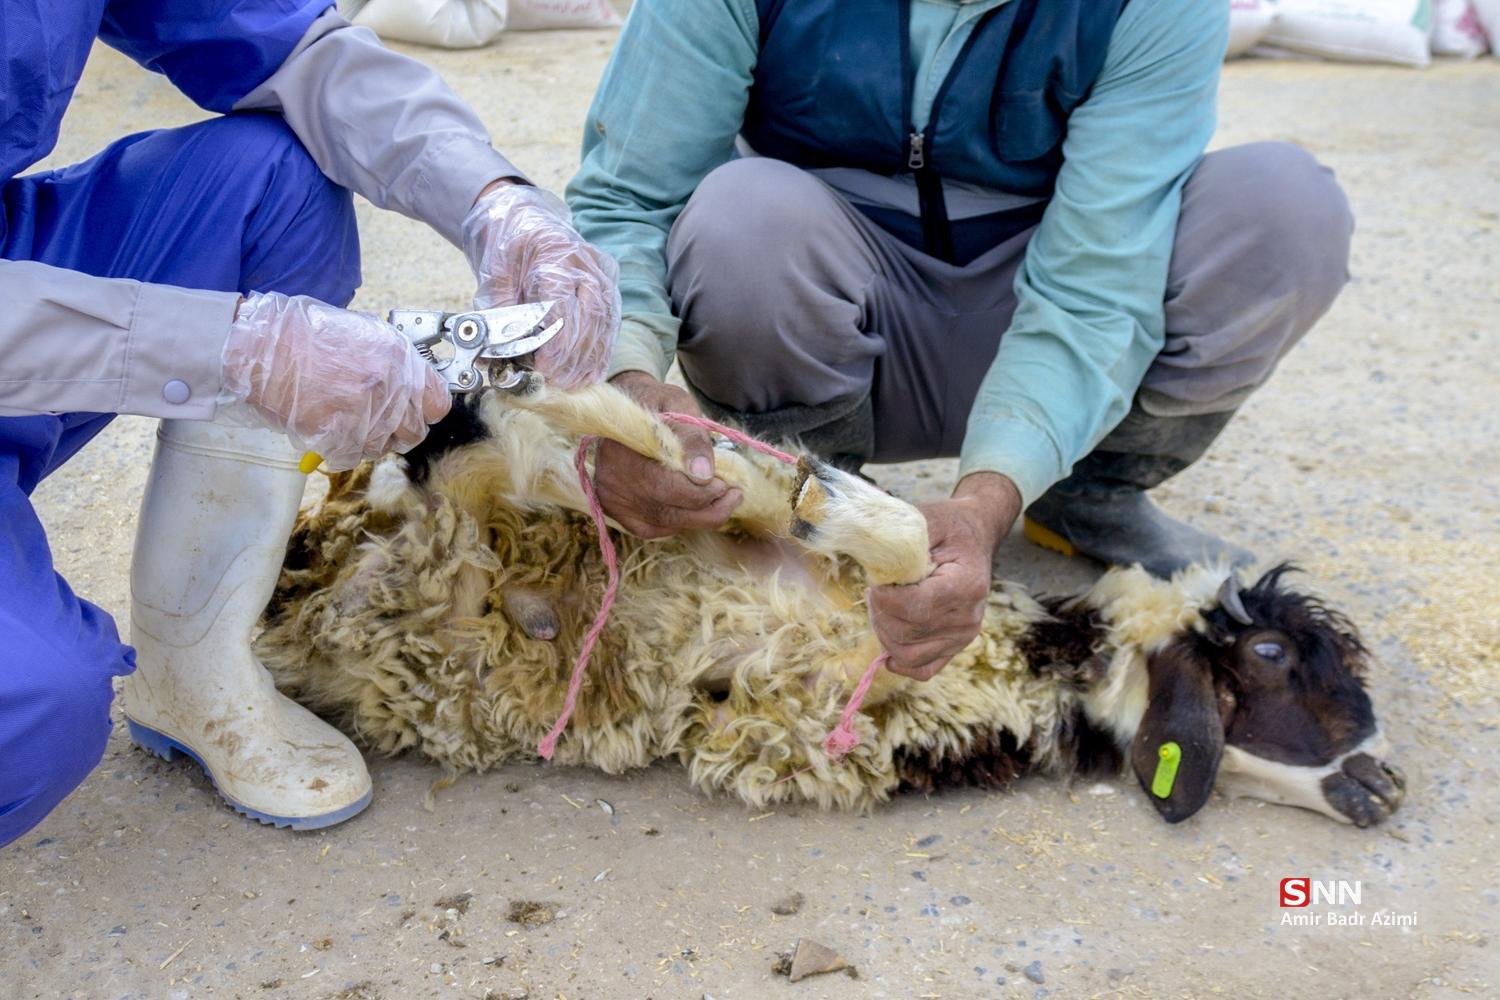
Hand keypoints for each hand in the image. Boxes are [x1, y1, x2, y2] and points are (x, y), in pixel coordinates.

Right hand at [219, 291, 450, 470]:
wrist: (262, 347)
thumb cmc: (308, 334)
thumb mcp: (366, 334)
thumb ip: (395, 363)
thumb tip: (413, 386)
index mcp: (400, 360)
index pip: (438, 403)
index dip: (425, 409)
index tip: (414, 411)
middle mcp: (388, 389)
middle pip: (413, 433)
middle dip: (396, 430)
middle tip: (375, 420)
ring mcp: (364, 415)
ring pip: (381, 448)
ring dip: (365, 440)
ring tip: (344, 418)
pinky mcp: (337, 436)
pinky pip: (350, 457)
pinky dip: (339, 449)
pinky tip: (326, 428)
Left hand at [463, 179, 620, 388]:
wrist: (526, 220)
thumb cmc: (510, 243)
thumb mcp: (495, 269)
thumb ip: (497, 306)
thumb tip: (494, 349)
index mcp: (556, 253)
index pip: (563, 302)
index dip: (557, 339)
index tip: (544, 365)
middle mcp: (587, 263)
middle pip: (589, 316)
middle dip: (573, 355)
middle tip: (556, 380)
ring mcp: (603, 275)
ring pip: (605, 323)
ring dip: (589, 358)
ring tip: (573, 384)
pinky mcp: (609, 288)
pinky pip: (611, 324)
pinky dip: (601, 351)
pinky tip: (591, 373)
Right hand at [592, 371, 742, 538]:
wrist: (623, 409)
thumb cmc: (655, 403)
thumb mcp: (677, 404)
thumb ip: (692, 435)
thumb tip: (704, 473)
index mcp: (622, 452)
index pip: (666, 486)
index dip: (702, 491)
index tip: (726, 482)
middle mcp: (612, 483)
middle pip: (668, 511)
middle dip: (709, 505)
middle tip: (733, 493)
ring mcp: (614, 501)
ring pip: (666, 524)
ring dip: (700, 515)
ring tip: (722, 497)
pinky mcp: (618, 513)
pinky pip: (657, 528)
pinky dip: (680, 520)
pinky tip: (691, 504)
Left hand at [868, 472, 1020, 679]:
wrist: (973, 536)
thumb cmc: (948, 526)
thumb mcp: (925, 520)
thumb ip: (897, 537)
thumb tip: (860, 545)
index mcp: (966, 585)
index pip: (914, 608)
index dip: (884, 598)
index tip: (877, 580)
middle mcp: (967, 618)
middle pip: (906, 633)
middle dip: (880, 612)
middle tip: (878, 588)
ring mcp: (962, 637)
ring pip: (907, 654)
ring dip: (884, 631)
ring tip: (884, 605)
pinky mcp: (954, 647)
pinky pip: (922, 669)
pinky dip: (900, 660)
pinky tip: (889, 638)